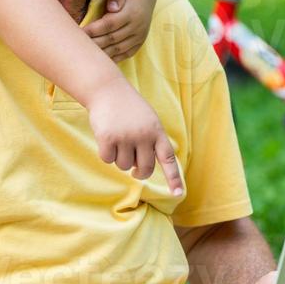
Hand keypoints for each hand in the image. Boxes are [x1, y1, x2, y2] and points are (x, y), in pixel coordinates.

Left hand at [83, 0, 155, 61]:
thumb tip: (112, 8)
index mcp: (133, 12)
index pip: (110, 24)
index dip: (94, 30)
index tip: (78, 32)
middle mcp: (137, 27)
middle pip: (112, 39)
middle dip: (93, 43)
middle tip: (76, 45)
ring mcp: (139, 37)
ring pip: (117, 49)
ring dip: (100, 53)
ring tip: (83, 54)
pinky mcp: (138, 44)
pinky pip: (124, 55)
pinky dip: (111, 58)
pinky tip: (97, 59)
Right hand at [87, 77, 182, 194]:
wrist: (108, 90)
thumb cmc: (128, 108)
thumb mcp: (148, 121)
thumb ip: (151, 143)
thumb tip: (141, 169)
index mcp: (157, 131)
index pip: (168, 159)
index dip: (173, 177)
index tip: (178, 193)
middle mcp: (143, 135)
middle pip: (145, 169)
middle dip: (139, 172)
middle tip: (135, 169)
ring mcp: (126, 137)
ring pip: (124, 166)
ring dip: (120, 158)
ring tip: (118, 139)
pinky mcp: (108, 138)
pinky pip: (108, 160)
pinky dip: (106, 153)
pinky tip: (106, 138)